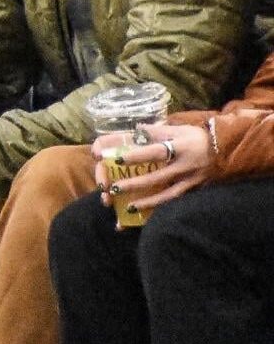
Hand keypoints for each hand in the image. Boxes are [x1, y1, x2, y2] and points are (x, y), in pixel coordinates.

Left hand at [92, 123, 214, 212]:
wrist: (228, 150)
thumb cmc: (198, 137)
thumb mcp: (179, 129)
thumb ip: (157, 130)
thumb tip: (136, 129)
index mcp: (180, 147)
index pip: (155, 152)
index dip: (137, 156)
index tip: (118, 160)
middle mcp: (185, 166)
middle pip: (157, 178)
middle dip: (135, 185)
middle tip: (114, 189)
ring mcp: (191, 180)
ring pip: (167, 195)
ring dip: (148, 203)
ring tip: (129, 208)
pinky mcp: (195, 190)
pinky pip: (177, 202)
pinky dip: (162, 209)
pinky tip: (149, 215)